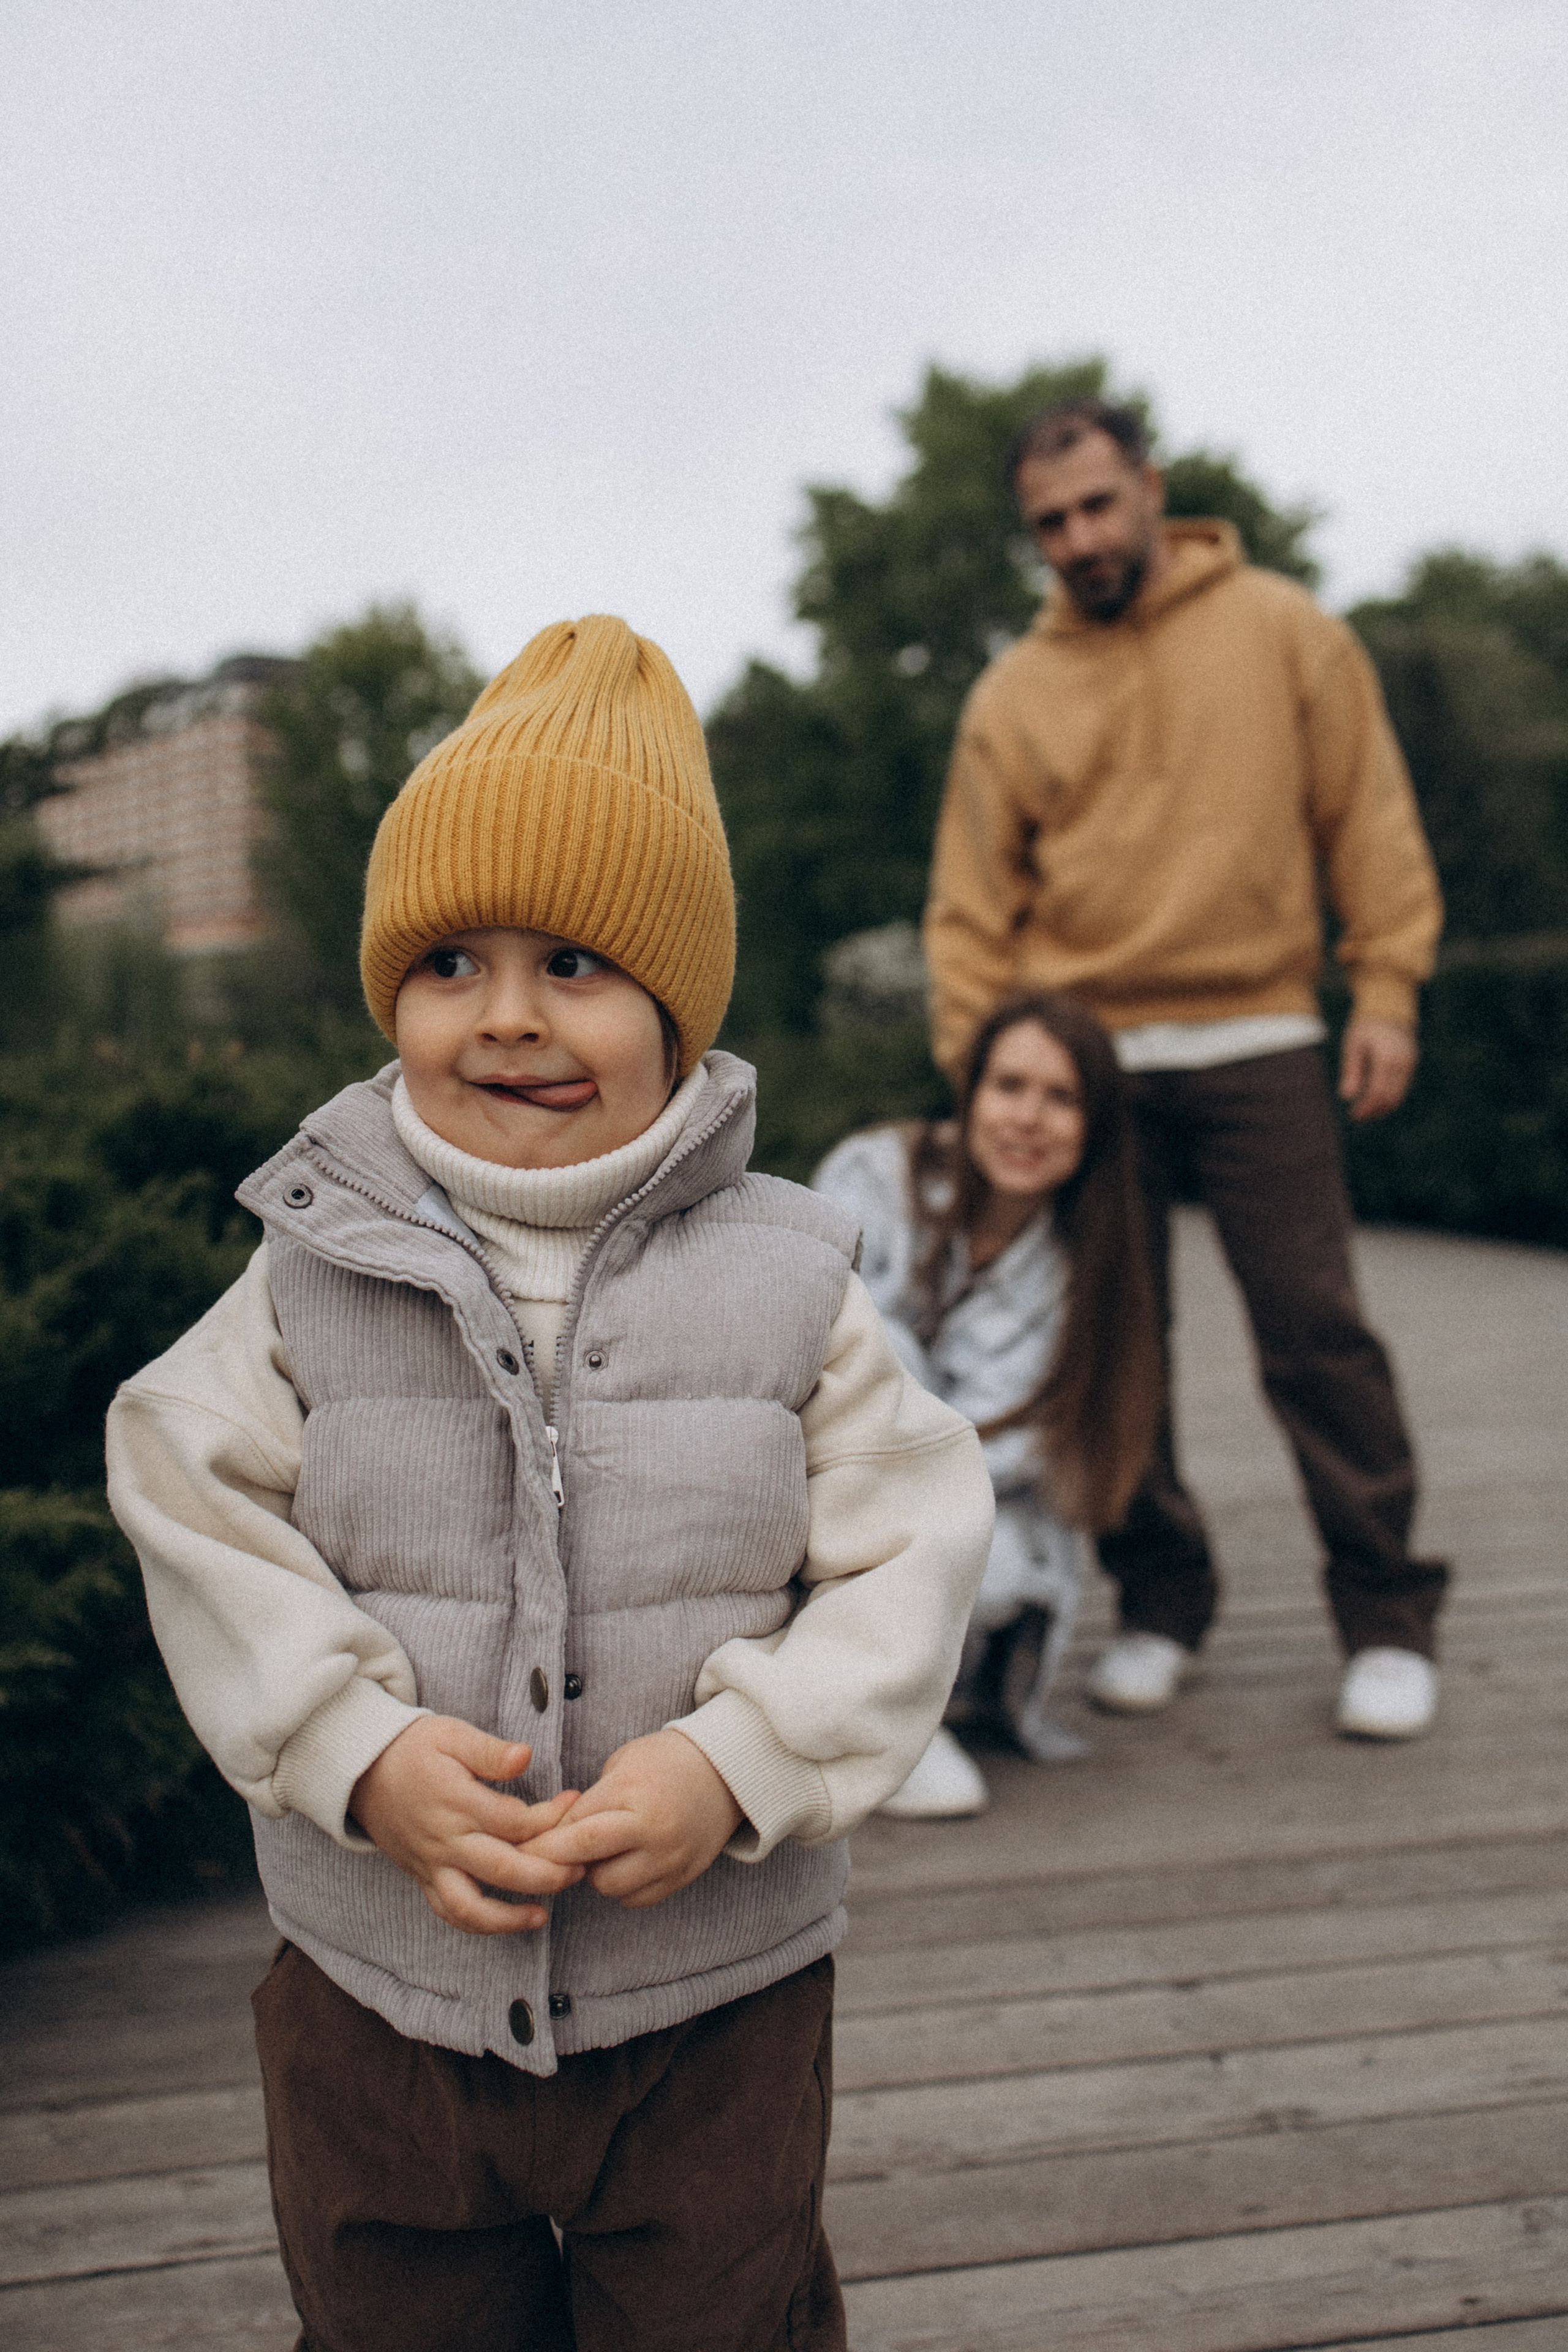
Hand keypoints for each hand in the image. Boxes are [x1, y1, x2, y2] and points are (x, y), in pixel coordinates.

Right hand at [350, 1717, 583, 1935]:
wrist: (363, 1771)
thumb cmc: (413, 1749)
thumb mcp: (451, 1735)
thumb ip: (489, 1751)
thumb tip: (526, 1757)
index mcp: (457, 1802)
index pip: (515, 1821)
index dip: (550, 1818)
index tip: (574, 1805)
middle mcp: (445, 1840)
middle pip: (501, 1869)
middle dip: (546, 1875)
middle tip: (580, 1869)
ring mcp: (432, 1864)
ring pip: (470, 1906)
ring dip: (509, 1917)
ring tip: (542, 1914)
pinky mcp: (423, 1877)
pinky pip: (449, 1912)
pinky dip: (478, 1924)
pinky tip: (506, 1922)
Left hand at [521, 1729, 743, 1907]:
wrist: (726, 1772)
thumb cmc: (666, 1761)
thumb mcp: (622, 1765)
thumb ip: (590, 1800)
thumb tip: (554, 1833)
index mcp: (631, 1792)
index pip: (573, 1827)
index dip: (542, 1841)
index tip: (519, 1847)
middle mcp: (651, 1829)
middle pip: (586, 1859)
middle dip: (557, 1861)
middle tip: (543, 1857)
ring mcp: (669, 1856)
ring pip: (609, 1886)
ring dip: (593, 1873)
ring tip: (598, 1852)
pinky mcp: (682, 1875)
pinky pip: (637, 1898)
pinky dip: (623, 1886)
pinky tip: (624, 1863)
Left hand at [1339, 1016, 1416, 1121]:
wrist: (1389, 1007)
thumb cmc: (1365, 1026)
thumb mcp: (1353, 1045)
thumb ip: (1351, 1070)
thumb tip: (1346, 1096)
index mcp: (1386, 1058)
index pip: (1377, 1092)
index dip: (1366, 1107)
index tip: (1354, 1115)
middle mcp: (1402, 1063)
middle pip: (1390, 1097)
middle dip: (1374, 1111)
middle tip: (1358, 1117)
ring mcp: (1410, 1064)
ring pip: (1399, 1095)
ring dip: (1383, 1107)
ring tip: (1366, 1112)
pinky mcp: (1412, 1063)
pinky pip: (1403, 1087)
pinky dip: (1390, 1097)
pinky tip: (1376, 1100)